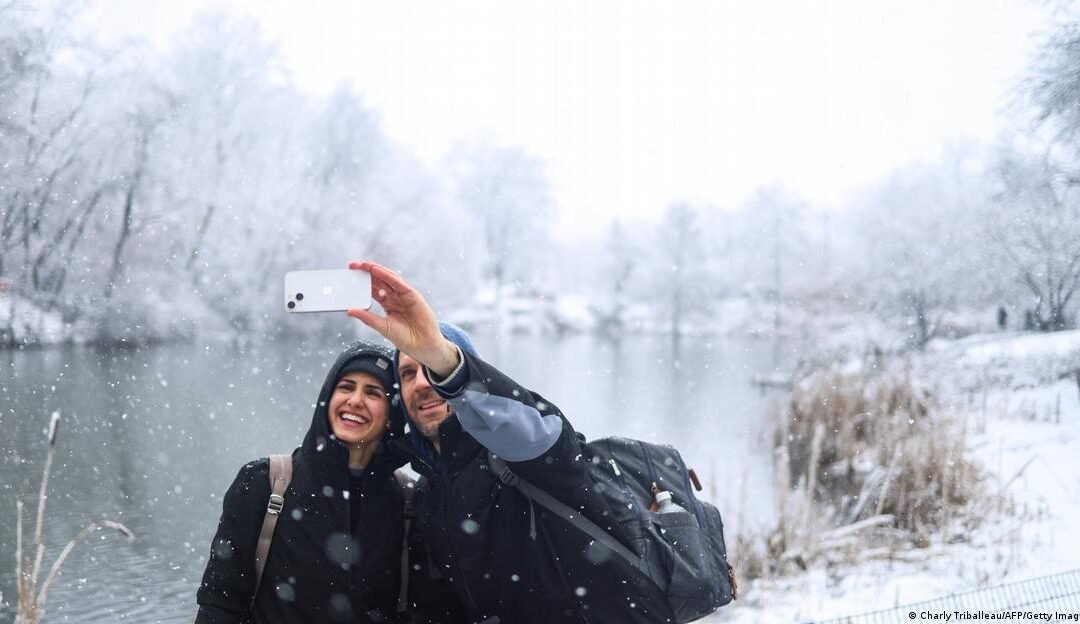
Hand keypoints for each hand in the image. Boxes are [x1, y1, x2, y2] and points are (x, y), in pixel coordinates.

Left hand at [346, 262, 459, 376]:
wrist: (422, 345)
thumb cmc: (405, 338)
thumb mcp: (382, 326)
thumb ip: (367, 317)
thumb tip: (350, 310)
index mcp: (388, 304)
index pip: (373, 289)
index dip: (362, 283)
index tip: (349, 278)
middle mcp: (396, 297)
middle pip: (380, 281)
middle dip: (367, 273)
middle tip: (353, 266)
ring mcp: (404, 295)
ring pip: (388, 278)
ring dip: (376, 270)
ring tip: (363, 265)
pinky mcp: (412, 295)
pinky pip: (398, 283)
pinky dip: (388, 276)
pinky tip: (377, 271)